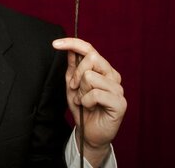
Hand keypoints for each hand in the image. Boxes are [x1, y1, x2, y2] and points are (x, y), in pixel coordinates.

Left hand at [52, 38, 125, 162]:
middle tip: (75, 89)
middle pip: (91, 58)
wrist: (89, 132)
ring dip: (80, 92)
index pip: (89, 49)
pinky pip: (95, 94)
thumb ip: (73, 67)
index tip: (55, 44)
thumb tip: (71, 49)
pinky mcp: (120, 102)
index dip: (72, 43)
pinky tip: (90, 108)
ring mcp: (118, 88)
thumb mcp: (72, 84)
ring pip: (91, 77)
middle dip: (77, 74)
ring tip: (84, 101)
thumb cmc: (82, 107)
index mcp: (103, 68)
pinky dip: (86, 101)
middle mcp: (112, 75)